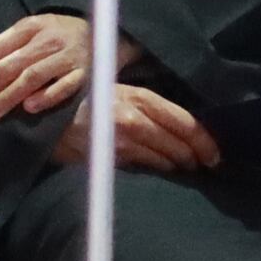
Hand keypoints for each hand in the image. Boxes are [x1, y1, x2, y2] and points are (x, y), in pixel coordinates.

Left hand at [0, 12, 115, 124]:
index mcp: (25, 29)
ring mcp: (66, 57)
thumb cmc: (54, 34)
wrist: (101, 28)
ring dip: (8, 97)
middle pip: (7, 67)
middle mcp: (44, 41)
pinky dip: (48, 96)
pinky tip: (30, 108)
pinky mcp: (85, 73)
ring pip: (32, 77)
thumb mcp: (24, 33)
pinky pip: (66, 86)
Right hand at [53, 84, 219, 173]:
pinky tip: (158, 169)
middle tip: (204, 165)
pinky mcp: (112, 160)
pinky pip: (145, 169)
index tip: (215, 154)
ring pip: (165, 161)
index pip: (186, 124)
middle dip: (196, 158)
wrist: (44, 117)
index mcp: (139, 98)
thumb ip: (145, 105)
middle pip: (181, 145)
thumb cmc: (81, 99)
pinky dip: (155, 169)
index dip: (205, 142)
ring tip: (182, 167)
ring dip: (176, 166)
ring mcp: (124, 143)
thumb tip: (177, 127)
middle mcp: (135, 120)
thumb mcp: (115, 90)